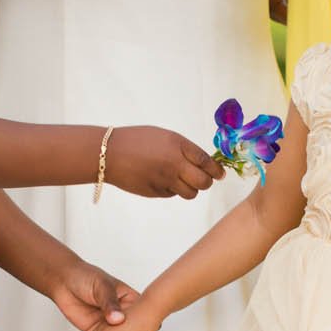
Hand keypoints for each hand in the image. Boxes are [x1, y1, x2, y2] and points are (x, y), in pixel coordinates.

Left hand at [51, 262, 136, 330]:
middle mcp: (121, 314)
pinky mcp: (96, 330)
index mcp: (129, 300)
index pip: (142, 316)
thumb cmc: (85, 276)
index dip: (145, 327)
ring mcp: (108, 324)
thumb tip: (118, 319)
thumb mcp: (101, 286)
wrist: (63, 281)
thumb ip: (109, 302)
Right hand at [102, 127, 223, 199]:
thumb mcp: (164, 136)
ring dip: (191, 188)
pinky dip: (173, 189)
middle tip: (204, 179)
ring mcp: (165, 180)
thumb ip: (184, 148)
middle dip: (206, 182)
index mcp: (177, 145)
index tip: (220, 174)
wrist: (110, 153)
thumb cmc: (137, 140)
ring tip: (182, 180)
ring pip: (190, 193)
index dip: (217, 170)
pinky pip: (173, 194)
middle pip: (203, 182)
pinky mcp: (156, 192)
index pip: (206, 161)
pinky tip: (162, 179)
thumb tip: (204, 163)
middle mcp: (174, 164)